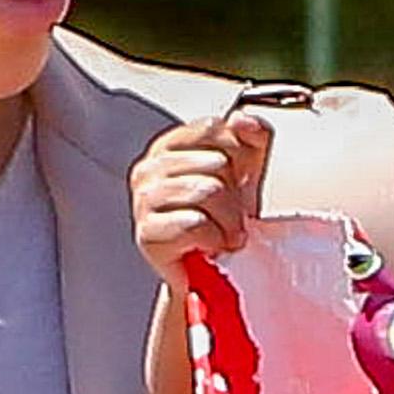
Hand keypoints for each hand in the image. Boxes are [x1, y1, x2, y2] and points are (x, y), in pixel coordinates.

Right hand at [130, 111, 273, 286]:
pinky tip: (210, 247)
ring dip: (228, 222)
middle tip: (229, 217)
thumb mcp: (246, 170)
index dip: (238, 156)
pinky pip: (195, 224)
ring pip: (207, 192)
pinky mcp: (147, 234)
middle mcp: (149, 169)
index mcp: (169, 147)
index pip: (212, 128)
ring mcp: (143, 200)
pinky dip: (214, 239)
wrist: (211, 272)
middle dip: (234, 196)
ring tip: (224, 234)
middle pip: (215, 163)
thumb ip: (251, 136)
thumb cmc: (223, 219)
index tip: (237, 181)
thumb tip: (244, 121)